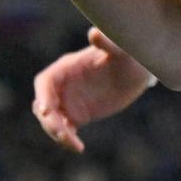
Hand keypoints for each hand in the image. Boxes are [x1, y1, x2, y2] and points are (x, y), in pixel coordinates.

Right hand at [32, 28, 154, 153]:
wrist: (138, 70)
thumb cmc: (128, 54)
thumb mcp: (121, 49)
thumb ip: (107, 42)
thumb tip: (94, 33)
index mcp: (68, 67)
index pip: (45, 82)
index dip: (42, 96)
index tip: (48, 110)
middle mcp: (64, 85)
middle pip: (43, 104)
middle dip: (49, 120)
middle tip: (64, 133)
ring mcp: (69, 101)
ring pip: (51, 120)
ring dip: (56, 133)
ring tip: (75, 144)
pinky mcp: (78, 115)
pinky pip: (65, 130)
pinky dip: (67, 139)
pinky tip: (79, 147)